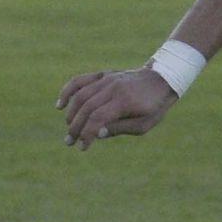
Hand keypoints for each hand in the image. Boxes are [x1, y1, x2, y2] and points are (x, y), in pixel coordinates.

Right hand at [57, 66, 178, 149]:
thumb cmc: (153, 107)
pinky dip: (67, 91)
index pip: (98, 118)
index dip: (87, 133)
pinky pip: (79, 81)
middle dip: (75, 127)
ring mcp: (106, 79)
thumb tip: (97, 134)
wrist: (161, 81)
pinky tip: (60, 105)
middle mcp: (113, 88)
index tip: (82, 147)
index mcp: (125, 101)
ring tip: (69, 129)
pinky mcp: (102, 75)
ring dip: (71, 114)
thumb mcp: (144, 124)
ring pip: (80, 95)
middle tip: (69, 142)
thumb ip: (120, 129)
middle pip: (86, 108)